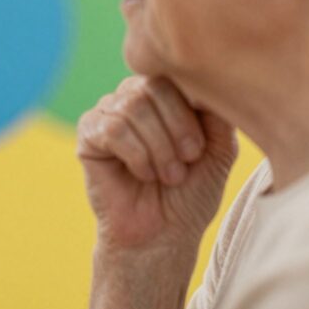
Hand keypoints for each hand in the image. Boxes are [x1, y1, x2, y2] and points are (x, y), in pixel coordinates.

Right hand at [77, 76, 236, 252]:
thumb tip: (206, 81)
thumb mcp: (219, 148)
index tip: (199, 151)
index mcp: (167, 92)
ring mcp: (109, 111)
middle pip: (152, 86)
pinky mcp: (89, 133)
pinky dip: (135, 155)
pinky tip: (142, 174)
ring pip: (132, 107)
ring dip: (157, 147)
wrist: (163, 234)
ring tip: (167, 175)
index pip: (176, 74)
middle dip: (174, 129)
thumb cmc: (192, 192)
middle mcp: (135, 94)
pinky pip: (112, 128)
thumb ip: (217, 111)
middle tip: (185, 163)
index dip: (190, 111)